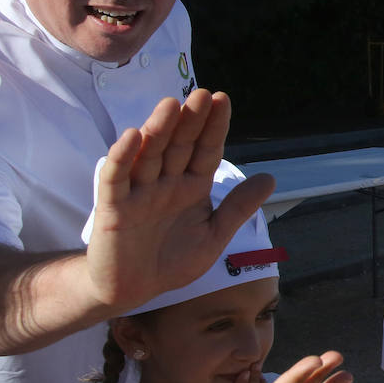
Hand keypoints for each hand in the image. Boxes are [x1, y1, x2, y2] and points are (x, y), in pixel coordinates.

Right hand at [85, 90, 274, 314]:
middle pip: (178, 145)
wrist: (135, 289)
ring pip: (148, 155)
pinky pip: (116, 179)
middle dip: (190, 120)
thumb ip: (239, 207)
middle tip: (202, 94)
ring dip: (158, 130)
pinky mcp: (113, 208)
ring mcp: (138, 192)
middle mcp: (165, 182)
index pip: (205, 150)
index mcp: (191, 185)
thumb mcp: (215, 234)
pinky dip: (122, 158)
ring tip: (171, 104)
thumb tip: (270, 177)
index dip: (213, 126)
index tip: (223, 99)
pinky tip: (131, 137)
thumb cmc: (173, 260)